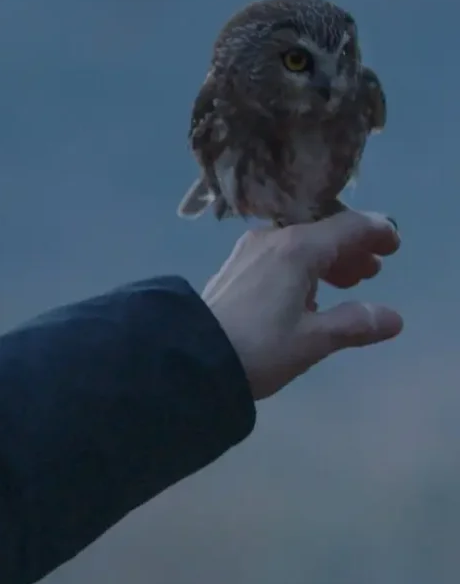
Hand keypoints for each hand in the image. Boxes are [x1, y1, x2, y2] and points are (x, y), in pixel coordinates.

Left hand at [201, 209, 402, 399]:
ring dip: (327, 261)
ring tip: (346, 285)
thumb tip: (391, 318)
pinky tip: (307, 296)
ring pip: (299, 245)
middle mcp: (272, 240)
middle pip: (322, 233)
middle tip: (371, 273)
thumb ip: (354, 324)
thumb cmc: (258, 348)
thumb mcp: (313, 340)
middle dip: (351, 250)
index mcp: (297, 248)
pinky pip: (278, 258)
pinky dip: (302, 269)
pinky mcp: (234, 270)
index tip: (394, 248)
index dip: (376, 233)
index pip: (348, 226)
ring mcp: (248, 253)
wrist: (189, 357)